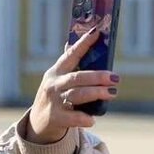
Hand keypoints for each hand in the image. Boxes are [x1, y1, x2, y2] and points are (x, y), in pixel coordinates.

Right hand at [25, 26, 118, 143]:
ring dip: (96, 93)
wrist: (38, 121)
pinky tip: (92, 119)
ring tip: (112, 93)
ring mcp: (54, 101)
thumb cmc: (56, 96)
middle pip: (77, 77)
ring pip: (77, 95)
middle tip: (115, 77)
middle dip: (97, 76)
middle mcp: (54, 84)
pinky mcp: (56, 118)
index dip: (83, 43)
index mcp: (57, 72)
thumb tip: (76, 42)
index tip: (96, 32)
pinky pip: (73, 117)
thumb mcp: (59, 78)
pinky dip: (84, 118)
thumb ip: (70, 65)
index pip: (70, 54)